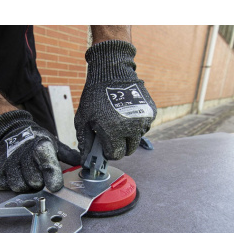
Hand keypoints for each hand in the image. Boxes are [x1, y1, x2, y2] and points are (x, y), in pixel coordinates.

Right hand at [0, 111, 79, 191]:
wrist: (13, 130)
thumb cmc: (36, 140)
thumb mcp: (55, 144)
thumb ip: (70, 156)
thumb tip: (85, 164)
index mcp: (41, 146)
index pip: (47, 164)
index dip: (53, 177)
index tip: (56, 186)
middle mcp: (24, 153)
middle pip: (34, 181)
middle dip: (39, 183)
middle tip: (39, 177)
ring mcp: (9, 161)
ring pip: (19, 186)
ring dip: (25, 185)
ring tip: (27, 176)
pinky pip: (4, 185)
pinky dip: (9, 184)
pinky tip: (15, 175)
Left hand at [74, 40, 156, 163]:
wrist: (112, 71)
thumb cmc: (94, 96)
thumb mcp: (83, 118)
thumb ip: (85, 141)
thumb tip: (85, 160)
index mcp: (113, 131)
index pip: (116, 155)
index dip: (109, 152)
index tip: (105, 146)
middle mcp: (131, 127)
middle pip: (129, 150)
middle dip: (120, 146)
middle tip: (111, 135)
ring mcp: (143, 120)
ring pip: (137, 139)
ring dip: (129, 136)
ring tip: (118, 121)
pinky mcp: (150, 112)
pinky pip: (144, 127)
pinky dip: (136, 125)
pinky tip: (127, 113)